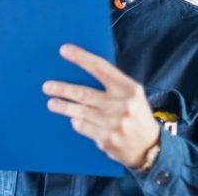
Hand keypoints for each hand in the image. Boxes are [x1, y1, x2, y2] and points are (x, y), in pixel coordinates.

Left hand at [42, 44, 159, 168]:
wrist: (150, 148)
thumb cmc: (136, 115)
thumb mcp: (132, 95)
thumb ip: (112, 84)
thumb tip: (81, 71)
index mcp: (129, 88)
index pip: (100, 68)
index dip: (81, 58)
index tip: (64, 50)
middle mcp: (122, 105)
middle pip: (84, 93)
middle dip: (63, 89)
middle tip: (47, 87)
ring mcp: (114, 124)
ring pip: (80, 112)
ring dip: (63, 107)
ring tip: (51, 103)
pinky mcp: (106, 140)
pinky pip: (83, 127)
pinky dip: (76, 122)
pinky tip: (74, 119)